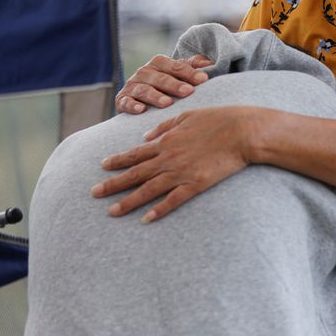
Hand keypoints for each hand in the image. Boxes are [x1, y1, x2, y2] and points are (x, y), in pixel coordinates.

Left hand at [92, 106, 255, 222]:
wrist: (242, 132)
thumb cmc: (219, 120)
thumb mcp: (188, 116)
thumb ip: (165, 126)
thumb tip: (148, 136)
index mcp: (166, 141)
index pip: (135, 153)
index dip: (118, 160)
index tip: (102, 166)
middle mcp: (168, 158)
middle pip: (135, 174)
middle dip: (112, 184)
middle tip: (93, 193)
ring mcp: (181, 173)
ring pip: (148, 190)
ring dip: (128, 201)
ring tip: (111, 212)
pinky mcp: (196, 184)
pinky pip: (173, 200)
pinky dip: (158, 210)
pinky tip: (146, 219)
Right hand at [116, 54, 212, 113]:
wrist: (137, 100)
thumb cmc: (165, 86)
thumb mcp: (177, 74)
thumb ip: (191, 66)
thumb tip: (209, 62)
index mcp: (159, 63)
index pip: (176, 66)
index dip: (190, 72)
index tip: (204, 79)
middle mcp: (144, 72)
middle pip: (161, 77)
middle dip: (175, 84)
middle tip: (188, 92)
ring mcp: (132, 85)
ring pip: (144, 89)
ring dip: (155, 96)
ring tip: (167, 103)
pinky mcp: (121, 100)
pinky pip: (126, 102)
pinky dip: (132, 105)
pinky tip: (141, 110)